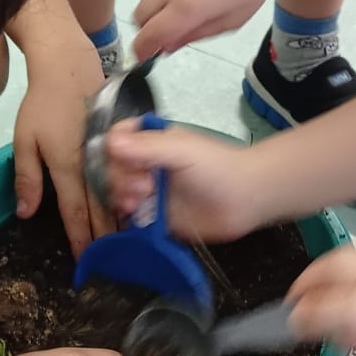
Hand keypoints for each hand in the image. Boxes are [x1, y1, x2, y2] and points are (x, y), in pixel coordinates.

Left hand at [15, 34, 114, 254]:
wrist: (70, 66)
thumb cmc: (42, 104)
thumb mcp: (24, 140)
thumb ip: (27, 178)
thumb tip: (26, 215)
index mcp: (68, 167)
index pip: (75, 212)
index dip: (80, 239)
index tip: (85, 262)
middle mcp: (94, 164)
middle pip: (103, 209)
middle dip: (107, 238)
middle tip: (112, 264)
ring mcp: (111, 153)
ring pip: (119, 194)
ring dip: (123, 221)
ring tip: (128, 245)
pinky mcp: (122, 143)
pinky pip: (128, 175)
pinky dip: (131, 194)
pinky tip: (137, 208)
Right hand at [105, 120, 261, 241]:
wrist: (245, 199)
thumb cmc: (217, 166)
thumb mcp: (181, 150)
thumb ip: (147, 146)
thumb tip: (110, 143)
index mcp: (152, 141)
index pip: (117, 138)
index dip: (114, 149)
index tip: (122, 158)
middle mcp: (148, 164)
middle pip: (113, 168)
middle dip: (121, 177)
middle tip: (145, 186)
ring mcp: (150, 191)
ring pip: (118, 192)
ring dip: (122, 196)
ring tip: (140, 201)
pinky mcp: (155, 216)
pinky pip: (131, 216)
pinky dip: (129, 215)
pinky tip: (138, 216)